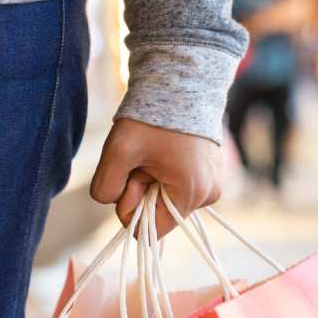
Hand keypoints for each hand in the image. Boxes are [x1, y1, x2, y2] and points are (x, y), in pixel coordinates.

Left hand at [90, 118, 221, 237]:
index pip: (150, 232)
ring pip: (167, 201)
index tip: (132, 178)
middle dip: (143, 192)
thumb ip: (104, 188)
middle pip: (159, 215)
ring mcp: (212, 186)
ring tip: (156, 153)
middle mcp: (208, 196)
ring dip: (153, 182)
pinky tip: (167, 151)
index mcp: (191, 194)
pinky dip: (166, 175)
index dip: (131, 209)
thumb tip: (113, 203)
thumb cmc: (151, 119)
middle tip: (142, 160)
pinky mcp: (211, 176)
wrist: (182, 85)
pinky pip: (179, 189)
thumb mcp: (118, 151)